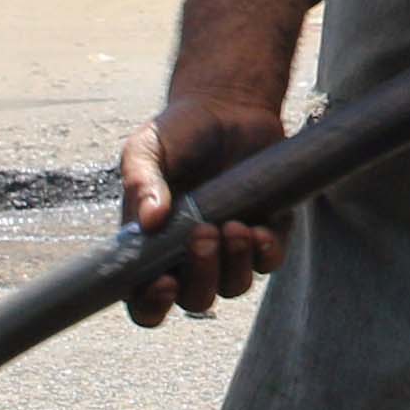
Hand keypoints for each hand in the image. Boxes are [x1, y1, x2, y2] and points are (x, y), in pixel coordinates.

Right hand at [118, 90, 291, 324]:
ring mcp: (230, 249)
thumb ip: (140, 183)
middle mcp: (190, 258)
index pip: (144, 300)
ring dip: (233, 265)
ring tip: (234, 226)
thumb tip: (148, 223)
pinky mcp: (267, 231)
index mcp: (152, 248)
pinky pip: (269, 261)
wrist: (225, 105)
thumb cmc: (177, 132)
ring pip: (233, 286)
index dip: (152, 304)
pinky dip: (264, 253)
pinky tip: (259, 229)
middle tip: (203, 233)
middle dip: (201, 276)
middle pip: (195, 299)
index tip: (164, 282)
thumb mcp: (145, 151)